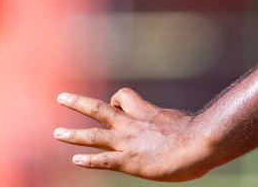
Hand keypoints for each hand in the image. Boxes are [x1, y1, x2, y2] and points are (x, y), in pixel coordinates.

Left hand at [54, 87, 217, 180]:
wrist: (199, 143)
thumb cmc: (200, 135)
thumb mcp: (185, 124)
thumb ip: (177, 126)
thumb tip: (191, 129)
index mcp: (147, 112)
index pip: (123, 98)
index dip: (115, 100)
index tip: (113, 103)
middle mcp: (132, 124)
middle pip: (99, 109)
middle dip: (78, 103)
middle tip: (61, 97)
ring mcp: (128, 142)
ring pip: (93, 135)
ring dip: (73, 134)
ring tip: (57, 133)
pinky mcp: (129, 161)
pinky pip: (102, 160)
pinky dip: (88, 160)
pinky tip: (76, 160)